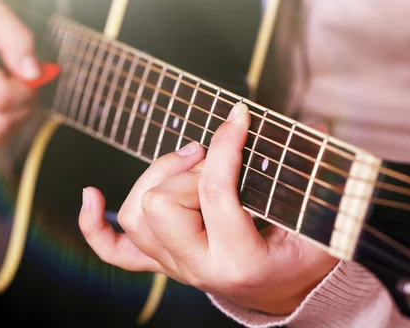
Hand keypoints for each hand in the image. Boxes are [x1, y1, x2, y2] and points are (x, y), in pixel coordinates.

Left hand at [79, 103, 337, 314]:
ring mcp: (173, 266)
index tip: (239, 117)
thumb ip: (315, 177)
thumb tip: (315, 127)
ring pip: (135, 215)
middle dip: (187, 169)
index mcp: (239, 261)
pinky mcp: (161, 263)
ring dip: (156, 177)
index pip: (215, 191)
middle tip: (213, 154)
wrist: (285, 291)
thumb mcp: (319, 224)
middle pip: (160, 204)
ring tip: (188, 159)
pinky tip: (90, 196)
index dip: (225, 145)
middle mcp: (197, 267)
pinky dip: (95, 225)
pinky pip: (115, 250)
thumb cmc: (303, 258)